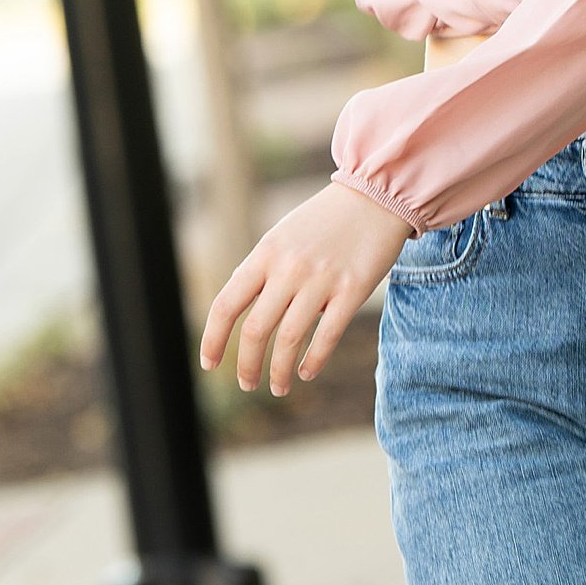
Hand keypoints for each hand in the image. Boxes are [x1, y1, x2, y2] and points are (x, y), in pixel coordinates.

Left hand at [199, 180, 411, 395]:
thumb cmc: (324, 221)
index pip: (226, 304)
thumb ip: (262, 271)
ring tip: (277, 387)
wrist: (375, 196)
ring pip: (288, 339)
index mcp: (264, 254)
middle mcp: (288, 268)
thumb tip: (241, 310)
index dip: (213, 339)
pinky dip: (313, 361)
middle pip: (255, 330)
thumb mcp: (282, 237)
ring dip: (278, 371)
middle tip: (248, 384)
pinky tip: (305, 372)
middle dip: (247, 365)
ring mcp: (320, 280)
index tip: (210, 364)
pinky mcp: (352, 290)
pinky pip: (326, 336)